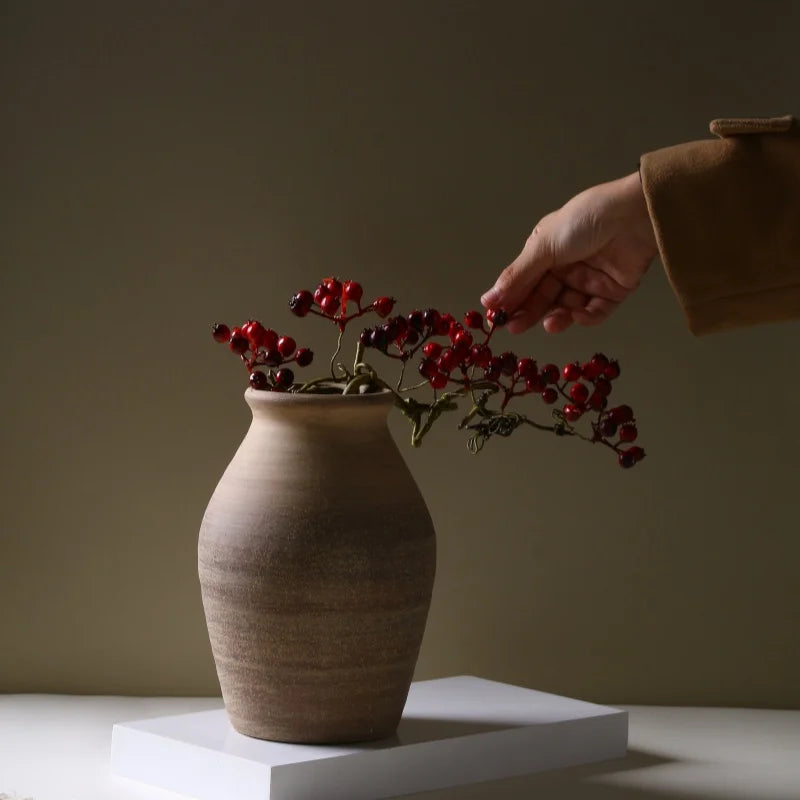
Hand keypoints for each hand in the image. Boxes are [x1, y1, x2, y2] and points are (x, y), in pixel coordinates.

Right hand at [481, 172, 658, 332]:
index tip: (495, 318)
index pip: (523, 281)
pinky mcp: (614, 291)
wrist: (636, 214)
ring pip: (567, 308)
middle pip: (543, 298)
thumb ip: (518, 276)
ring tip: (550, 325)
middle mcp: (566, 266)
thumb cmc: (585, 221)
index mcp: (546, 251)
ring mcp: (590, 279)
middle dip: (529, 313)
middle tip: (515, 329)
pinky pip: (596, 311)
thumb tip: (487, 300)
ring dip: (557, 317)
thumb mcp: (544, 246)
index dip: (510, 300)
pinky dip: (586, 317)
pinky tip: (578, 316)